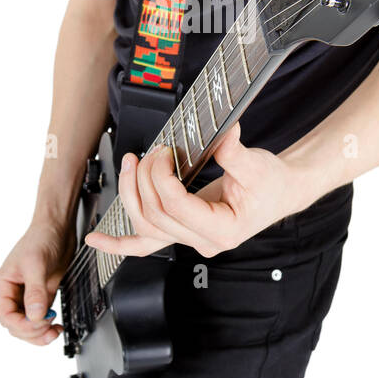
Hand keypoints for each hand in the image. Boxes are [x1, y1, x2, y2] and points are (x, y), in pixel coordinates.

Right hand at [0, 220, 75, 346]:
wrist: (57, 229)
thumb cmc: (41, 239)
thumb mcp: (36, 265)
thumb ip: (35, 292)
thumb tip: (35, 315)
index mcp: (3, 286)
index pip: (7, 317)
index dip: (23, 325)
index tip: (40, 323)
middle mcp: (12, 293)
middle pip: (16, 325)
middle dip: (32, 331)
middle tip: (50, 328)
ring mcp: (27, 296)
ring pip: (27, 325)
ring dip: (39, 333)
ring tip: (54, 331)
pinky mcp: (41, 296)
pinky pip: (39, 319)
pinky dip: (46, 326)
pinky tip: (56, 326)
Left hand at [83, 121, 294, 260]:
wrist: (280, 192)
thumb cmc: (272, 182)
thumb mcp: (257, 164)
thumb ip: (235, 153)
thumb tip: (223, 135)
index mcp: (223, 230)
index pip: (176, 208)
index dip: (162, 178)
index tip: (165, 153)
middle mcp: (204, 241)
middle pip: (156, 217)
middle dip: (145, 180)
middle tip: (154, 152)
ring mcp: (191, 239)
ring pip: (146, 228)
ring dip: (130, 196)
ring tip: (131, 165)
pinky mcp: (182, 231)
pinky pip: (146, 243)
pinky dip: (119, 242)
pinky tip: (98, 240)